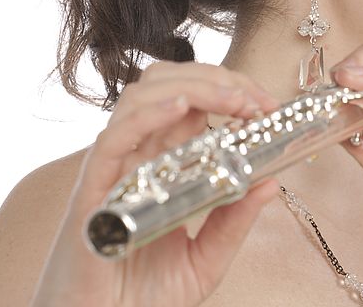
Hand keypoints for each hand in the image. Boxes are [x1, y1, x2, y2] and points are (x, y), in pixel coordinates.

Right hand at [30, 62, 281, 306]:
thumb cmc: (140, 300)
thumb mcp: (203, 262)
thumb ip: (233, 223)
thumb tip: (271, 182)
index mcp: (161, 166)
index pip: (193, 103)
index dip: (230, 91)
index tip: (267, 105)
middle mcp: (136, 159)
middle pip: (167, 85)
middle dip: (217, 78)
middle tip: (257, 99)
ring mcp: (112, 171)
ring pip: (140, 98)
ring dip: (192, 86)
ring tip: (232, 99)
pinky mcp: (92, 193)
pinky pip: (113, 138)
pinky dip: (148, 114)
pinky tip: (181, 107)